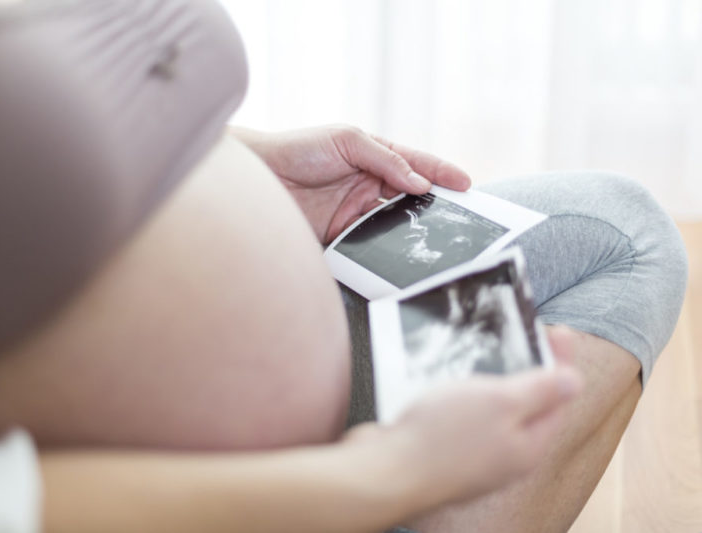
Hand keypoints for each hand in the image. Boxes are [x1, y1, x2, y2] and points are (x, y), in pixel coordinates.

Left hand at [231, 125, 470, 242]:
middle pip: (410, 197)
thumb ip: (385, 159)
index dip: (440, 173)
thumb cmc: (300, 148)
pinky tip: (397, 248)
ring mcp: (356, 211)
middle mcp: (369, 185)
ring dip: (411, 227)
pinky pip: (369, 243)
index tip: (465, 184)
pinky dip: (383, 246)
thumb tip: (419, 183)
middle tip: (459, 214)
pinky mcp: (340, 234)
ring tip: (435, 232)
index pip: (414, 165)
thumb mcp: (347, 141)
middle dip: (434, 204)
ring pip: (393, 221)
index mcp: (374, 156)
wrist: (260, 176)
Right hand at [344, 328, 581, 514]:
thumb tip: (575, 380)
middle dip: (524, 371)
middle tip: (520, 339)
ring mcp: (471, 457)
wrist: (385, 473)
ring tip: (479, 357)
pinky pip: (459, 420)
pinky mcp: (441, 453)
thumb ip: (541, 391)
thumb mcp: (501, 402)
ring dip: (487, 383)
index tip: (556, 332)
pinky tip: (445, 385)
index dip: (559, 363)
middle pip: (524, 407)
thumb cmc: (441, 440)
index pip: (557, 399)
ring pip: (489, 412)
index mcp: (528, 445)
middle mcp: (503, 456)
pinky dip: (458, 398)